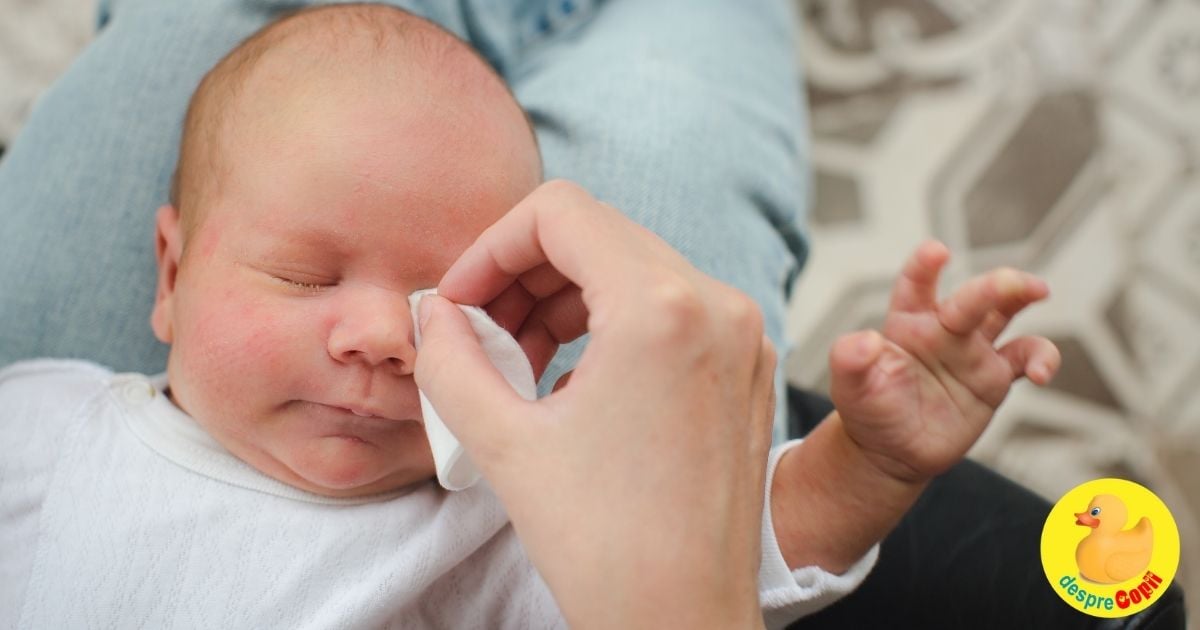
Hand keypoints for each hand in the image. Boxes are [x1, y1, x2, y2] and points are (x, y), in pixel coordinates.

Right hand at [414, 180, 774, 629]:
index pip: (560, 212)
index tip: (460, 301)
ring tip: (518, 363)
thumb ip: (449, 358)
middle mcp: (717, 306)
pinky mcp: (747, 367)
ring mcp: (742, 336)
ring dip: (564, 299)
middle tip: (480, 335)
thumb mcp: (501, 443)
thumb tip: (433, 312)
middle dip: (523, 275)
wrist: (683, 620)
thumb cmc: (605, 546)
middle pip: (599, 235)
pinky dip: (610, 323)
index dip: (491, 246)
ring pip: (634, 267)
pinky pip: (670, 308)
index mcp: (661, 309)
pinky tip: (571, 381)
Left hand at [830, 241, 1060, 483]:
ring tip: (1039, 291)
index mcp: (906, 322)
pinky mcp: (994, 377)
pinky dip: (1042, 358)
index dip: (924, 266)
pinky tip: (1042, 373)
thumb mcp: (850, 387)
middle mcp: (942, 328)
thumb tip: (864, 339)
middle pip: (971, 297)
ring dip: (1022, 296)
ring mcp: (971, 349)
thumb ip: (849, 359)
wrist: (891, 450)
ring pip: (1004, 312)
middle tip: (1013, 282)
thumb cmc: (868, 410)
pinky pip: (1026, 357)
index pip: (915, 286)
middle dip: (993, 285)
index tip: (935, 252)